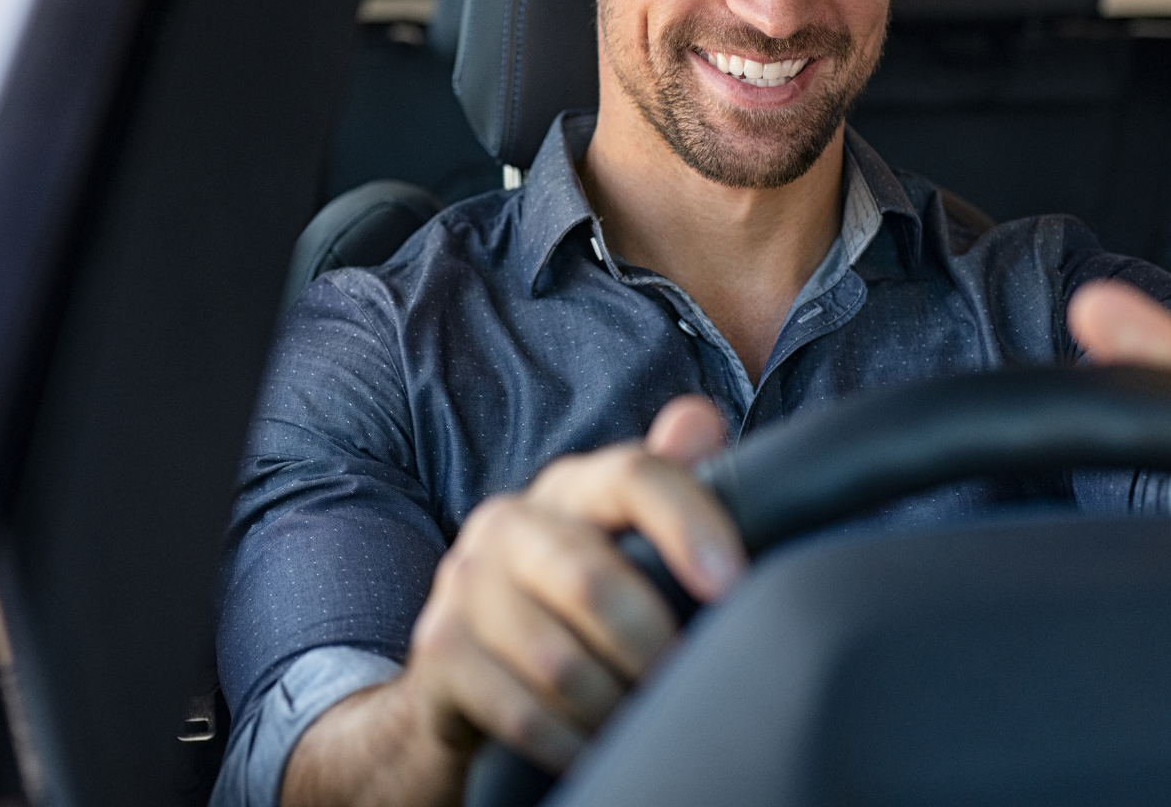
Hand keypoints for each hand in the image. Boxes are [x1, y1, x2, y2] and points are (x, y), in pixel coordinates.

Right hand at [282, 396, 743, 806]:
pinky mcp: (437, 652)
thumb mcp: (622, 546)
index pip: (632, 475)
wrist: (460, 678)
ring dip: (613, 707)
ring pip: (559, 661)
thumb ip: (669, 485)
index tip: (733, 584)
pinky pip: (521, 711)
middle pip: (592, 578)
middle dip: (651, 644)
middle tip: (684, 683)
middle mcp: (508, 522)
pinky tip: (594, 749)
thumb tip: (699, 421)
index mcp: (568, 488)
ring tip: (640, 722)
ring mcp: (464, 586)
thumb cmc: (571, 606)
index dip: (688, 521)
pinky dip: (570, 743)